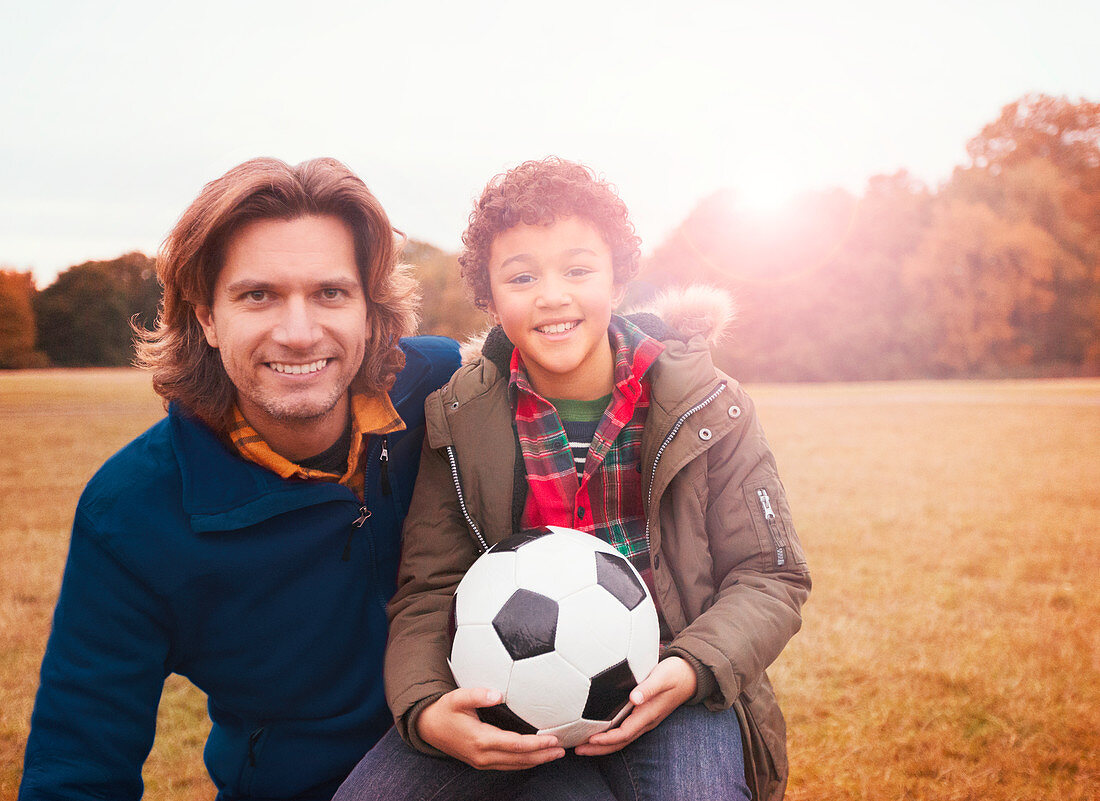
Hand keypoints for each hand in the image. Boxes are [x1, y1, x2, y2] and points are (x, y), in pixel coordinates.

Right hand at [417, 687, 565, 769]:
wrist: (428, 727)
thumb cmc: (444, 710)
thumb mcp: (457, 697)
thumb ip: (477, 695)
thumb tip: (498, 694)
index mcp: (480, 739)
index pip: (515, 745)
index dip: (536, 743)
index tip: (552, 738)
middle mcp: (483, 755)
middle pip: (519, 759)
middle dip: (542, 755)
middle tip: (562, 750)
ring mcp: (482, 762)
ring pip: (515, 765)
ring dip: (537, 761)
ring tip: (555, 754)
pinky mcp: (481, 762)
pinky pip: (508, 765)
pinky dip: (524, 762)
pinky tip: (536, 756)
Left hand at [573, 656, 696, 755]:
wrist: (690, 675)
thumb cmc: (674, 673)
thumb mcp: (662, 676)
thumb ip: (648, 687)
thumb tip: (634, 698)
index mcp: (648, 714)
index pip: (625, 733)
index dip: (607, 738)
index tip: (590, 739)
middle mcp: (646, 721)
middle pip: (620, 742)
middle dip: (599, 748)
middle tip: (578, 750)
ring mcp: (645, 720)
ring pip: (622, 739)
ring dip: (603, 745)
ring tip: (582, 746)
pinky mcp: (643, 715)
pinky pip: (625, 731)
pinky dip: (610, 736)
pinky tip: (597, 732)